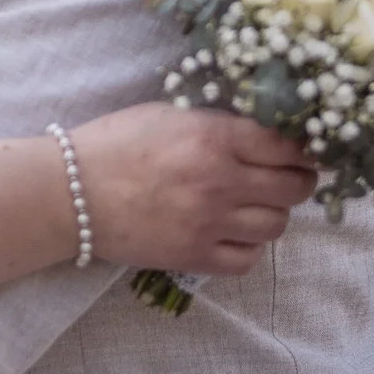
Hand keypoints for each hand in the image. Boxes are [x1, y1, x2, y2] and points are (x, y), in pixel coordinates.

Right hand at [69, 103, 316, 274]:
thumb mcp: (170, 115)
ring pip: (277, 225)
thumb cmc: (115, 144)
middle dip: (298, 181)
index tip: (302, 151)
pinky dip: (249, 247)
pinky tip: (235, 233)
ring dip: (273, 214)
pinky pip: (248, 259)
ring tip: (256, 205)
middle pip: (293, 188)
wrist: (69, 192)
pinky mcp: (194, 256)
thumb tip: (266, 133)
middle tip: (287, 177)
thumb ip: (219, 124)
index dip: (303, 149)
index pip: (288, 146)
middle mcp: (220, 181)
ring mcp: (209, 223)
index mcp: (214, 137)